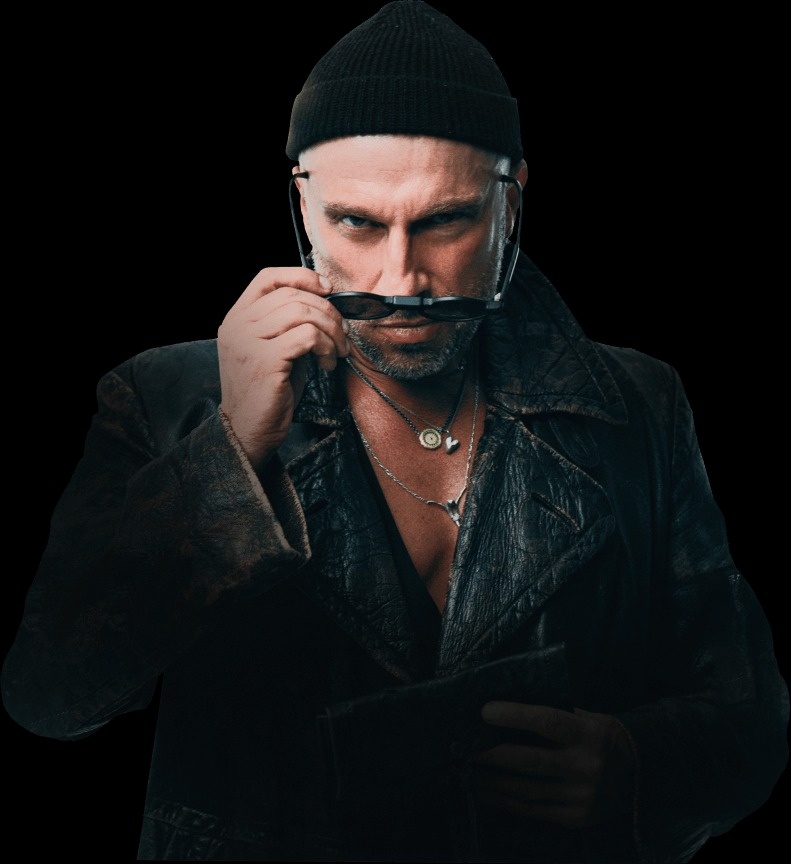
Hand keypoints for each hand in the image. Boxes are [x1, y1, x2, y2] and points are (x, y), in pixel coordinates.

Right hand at [217, 267, 348, 467]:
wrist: (247, 431)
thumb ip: (287, 324)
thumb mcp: (273, 349)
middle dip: (328, 312)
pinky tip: (327, 365)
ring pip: (303, 313)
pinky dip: (327, 348)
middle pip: (293, 295)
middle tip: (342, 335)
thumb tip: (326, 304)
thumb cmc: (267, 392)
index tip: (327, 289)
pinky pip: (308, 337)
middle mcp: (238, 325)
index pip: (267, 277)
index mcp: (236, 318)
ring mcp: (248, 341)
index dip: (301, 276)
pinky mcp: (264, 359)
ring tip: (337, 352)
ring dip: (331, 331)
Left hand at [469, 701, 635, 828]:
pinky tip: (485, 792)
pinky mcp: (577, 818)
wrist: (640, 772)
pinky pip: (533, 810)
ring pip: (525, 790)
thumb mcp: (587, 716)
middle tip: (462, 747)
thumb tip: (505, 710)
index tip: (484, 711)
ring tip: (466, 771)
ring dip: (490, 781)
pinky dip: (505, 801)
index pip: (546, 722)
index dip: (513, 716)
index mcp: (590, 734)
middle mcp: (586, 767)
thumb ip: (554, 715)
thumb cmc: (603, 735)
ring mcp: (582, 797)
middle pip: (528, 761)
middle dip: (490, 755)